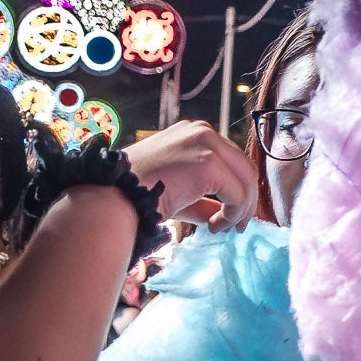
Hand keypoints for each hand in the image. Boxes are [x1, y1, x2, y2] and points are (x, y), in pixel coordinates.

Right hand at [124, 121, 257, 228]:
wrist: (115, 197)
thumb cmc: (137, 195)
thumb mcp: (177, 192)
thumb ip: (203, 200)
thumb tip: (226, 216)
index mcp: (193, 133)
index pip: (230, 159)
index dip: (237, 189)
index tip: (230, 216)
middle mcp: (202, 131)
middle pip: (243, 166)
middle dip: (245, 199)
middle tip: (237, 226)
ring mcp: (206, 144)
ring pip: (246, 179)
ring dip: (241, 209)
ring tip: (224, 229)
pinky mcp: (208, 163)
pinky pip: (237, 193)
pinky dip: (233, 214)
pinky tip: (215, 226)